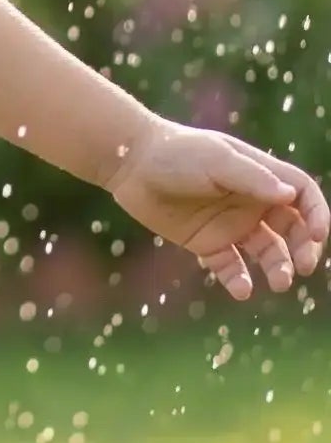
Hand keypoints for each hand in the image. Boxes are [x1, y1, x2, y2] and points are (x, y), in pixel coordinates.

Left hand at [107, 117, 327, 299]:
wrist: (130, 164)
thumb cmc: (176, 153)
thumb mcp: (216, 159)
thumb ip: (252, 177)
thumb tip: (290, 196)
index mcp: (260, 176)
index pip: (302, 195)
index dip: (316, 214)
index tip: (317, 235)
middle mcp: (251, 202)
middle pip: (292, 228)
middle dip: (302, 248)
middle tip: (301, 266)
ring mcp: (230, 224)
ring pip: (267, 252)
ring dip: (278, 267)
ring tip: (278, 282)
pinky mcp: (207, 243)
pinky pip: (231, 268)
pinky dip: (239, 280)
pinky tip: (242, 289)